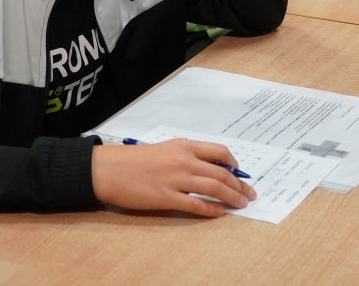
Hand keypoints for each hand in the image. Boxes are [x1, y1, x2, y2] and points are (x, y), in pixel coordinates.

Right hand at [91, 138, 256, 217]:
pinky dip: (211, 210)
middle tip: (249, 194)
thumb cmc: (133, 160)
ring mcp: (176, 180)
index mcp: (184, 146)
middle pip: (221, 173)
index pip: (219, 152)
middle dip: (239, 185)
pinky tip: (220, 213)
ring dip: (232, 197)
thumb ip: (185, 156)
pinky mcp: (166, 198)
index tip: (240, 173)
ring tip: (241, 204)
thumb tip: (207, 167)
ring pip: (214, 188)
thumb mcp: (164, 149)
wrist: (109, 168)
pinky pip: (196, 205)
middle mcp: (184, 161)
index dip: (234, 164)